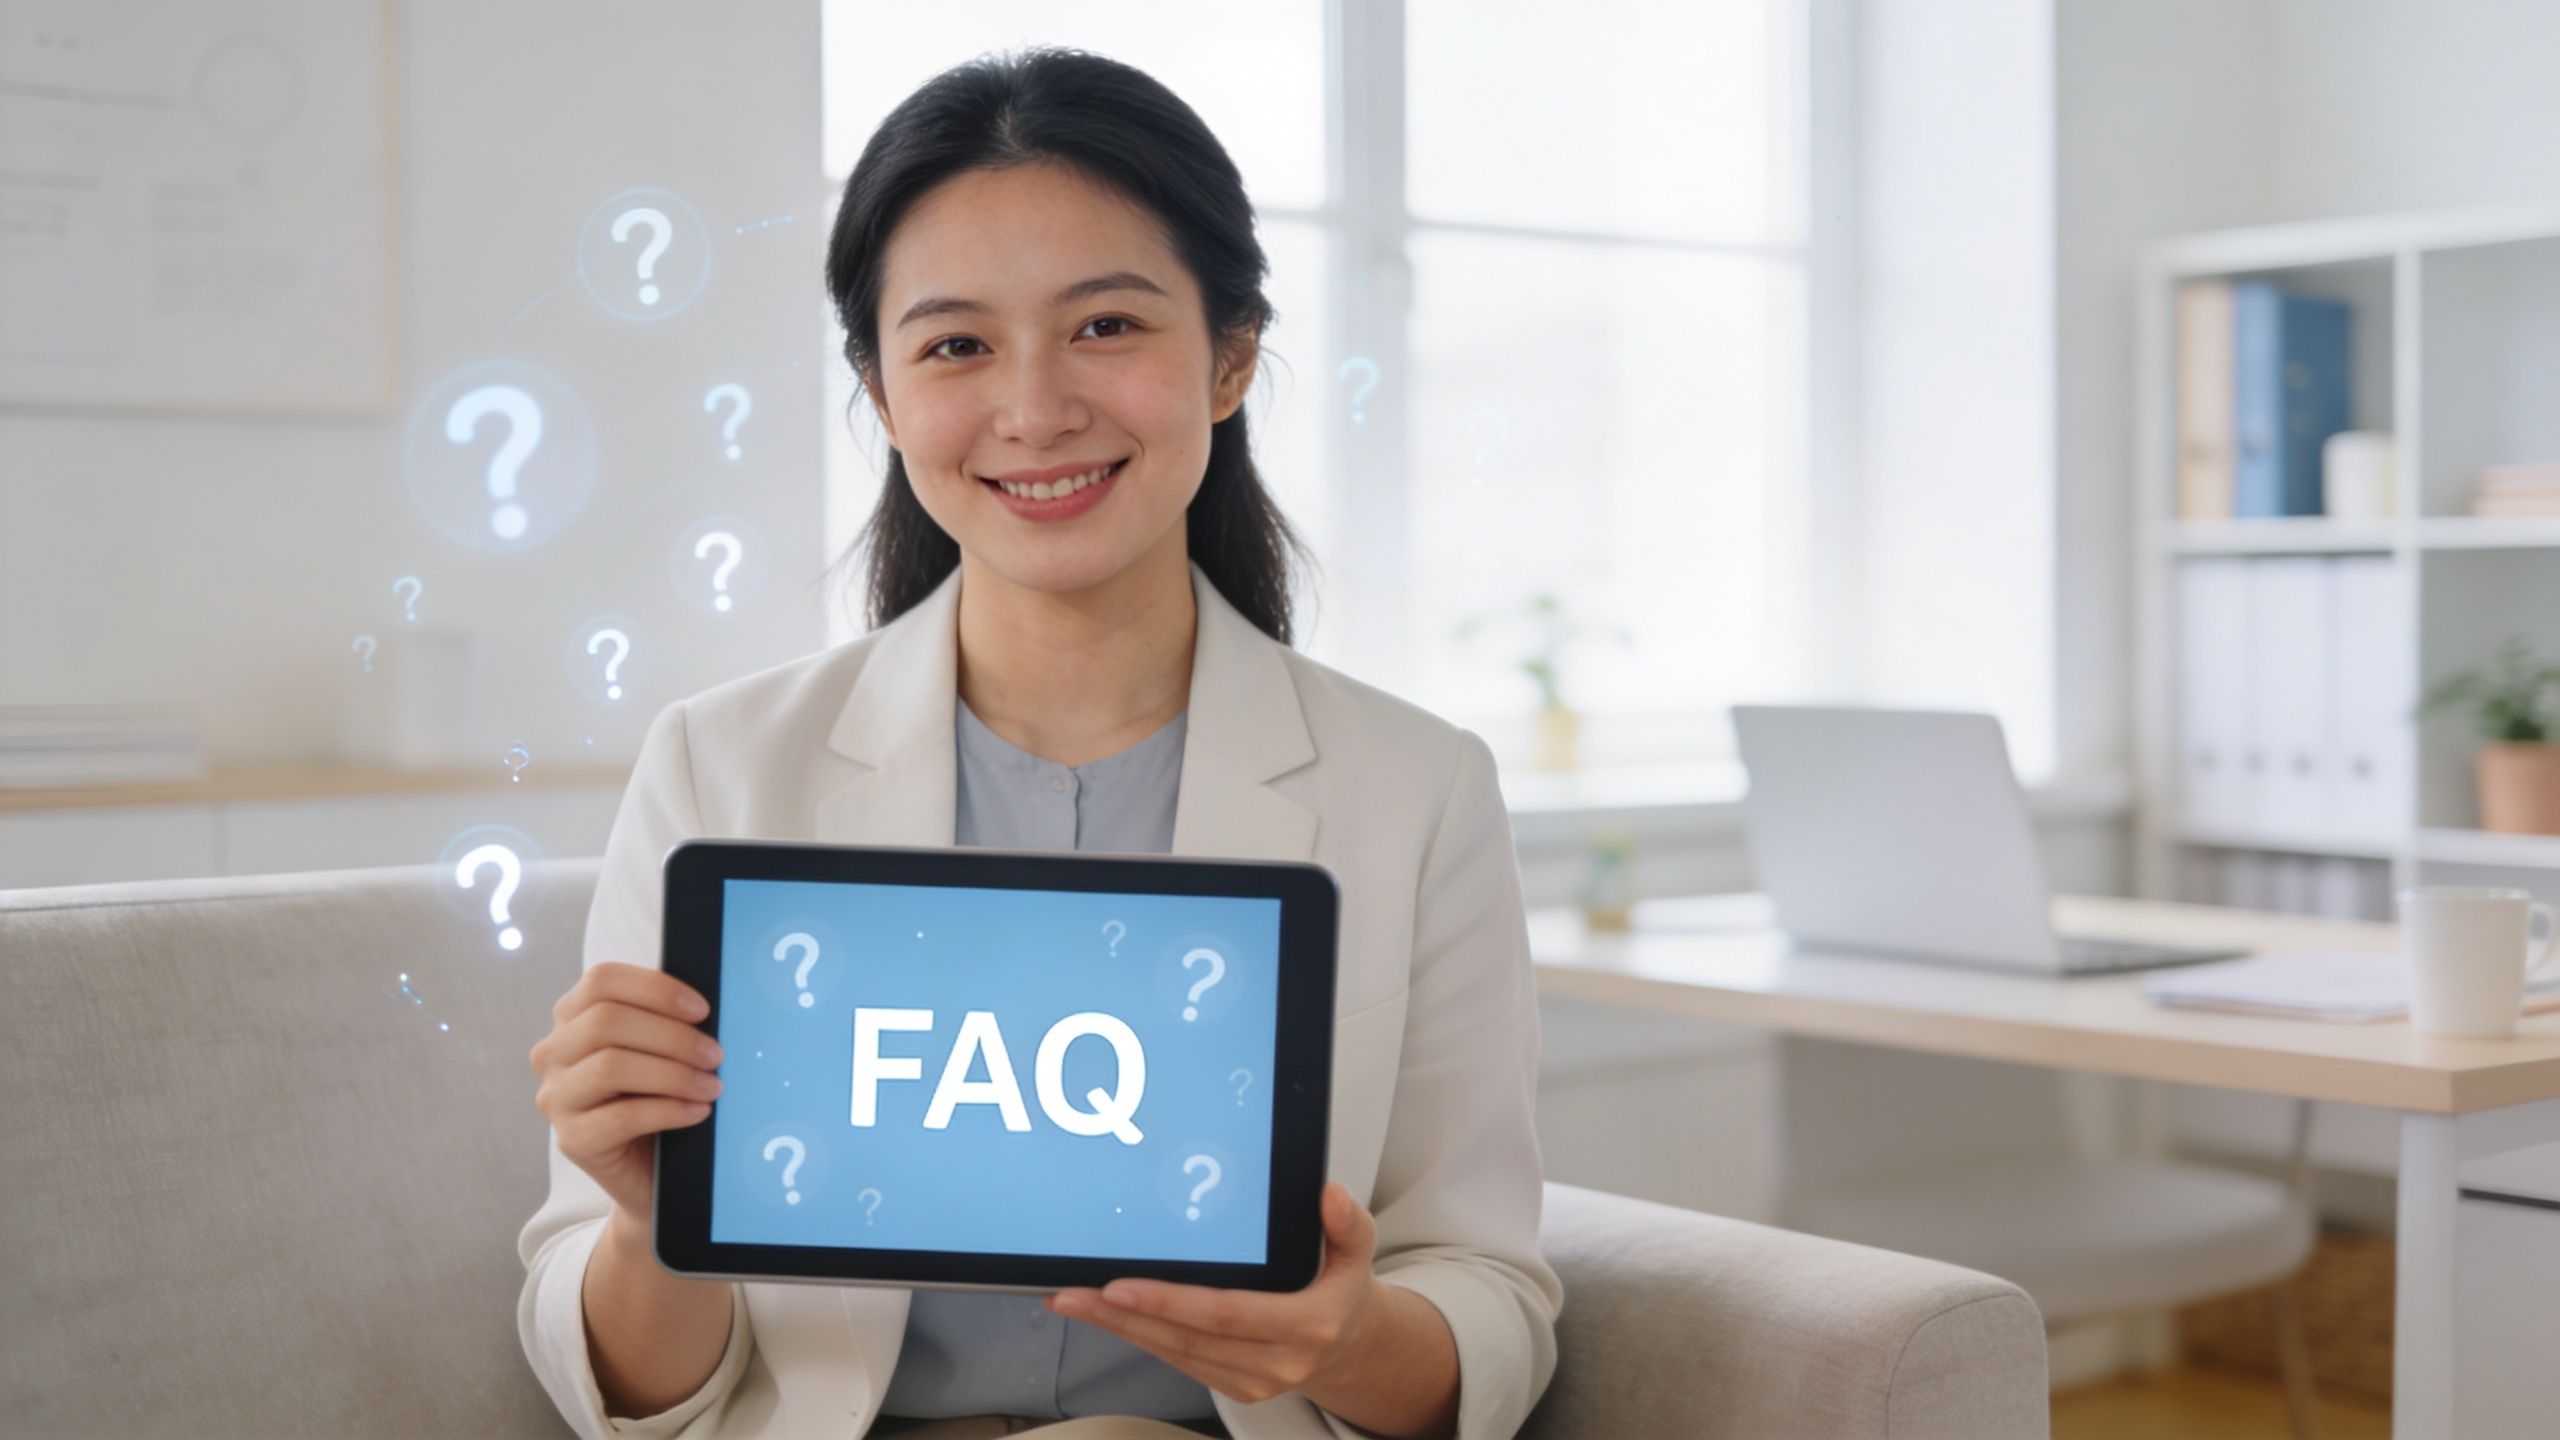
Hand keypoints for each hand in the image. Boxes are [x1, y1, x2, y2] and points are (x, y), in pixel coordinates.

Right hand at [529, 961, 722, 1221]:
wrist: (650, 1167)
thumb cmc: (658, 1096)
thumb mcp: (659, 1050)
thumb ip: (666, 1021)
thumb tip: (704, 1008)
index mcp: (573, 1016)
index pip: (602, 981)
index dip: (656, 989)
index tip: (702, 1010)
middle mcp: (553, 1053)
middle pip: (607, 1021)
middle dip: (673, 1036)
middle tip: (715, 1055)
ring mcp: (556, 1097)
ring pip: (612, 1066)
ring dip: (674, 1074)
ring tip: (712, 1086)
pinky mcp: (572, 1140)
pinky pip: (622, 1117)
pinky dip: (669, 1110)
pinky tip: (698, 1111)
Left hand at [1044, 1180, 1379, 1405]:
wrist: (1347, 1348)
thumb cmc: (1340, 1293)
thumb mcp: (1357, 1253)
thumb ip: (1348, 1224)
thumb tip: (1328, 1194)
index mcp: (1307, 1325)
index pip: (1226, 1314)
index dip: (1170, 1302)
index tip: (1122, 1285)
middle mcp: (1276, 1362)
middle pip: (1184, 1339)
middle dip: (1121, 1315)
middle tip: (1073, 1290)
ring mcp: (1251, 1381)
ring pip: (1171, 1353)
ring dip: (1116, 1327)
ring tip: (1072, 1298)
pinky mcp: (1230, 1387)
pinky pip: (1175, 1360)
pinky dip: (1136, 1335)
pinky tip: (1104, 1314)